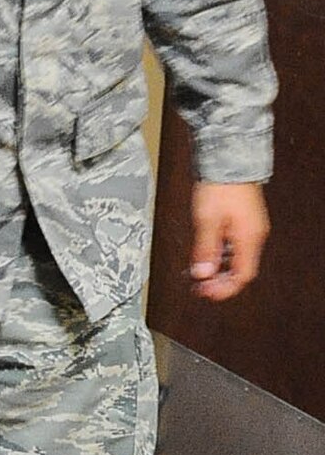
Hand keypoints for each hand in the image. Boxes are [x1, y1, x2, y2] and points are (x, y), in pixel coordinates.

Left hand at [189, 181, 268, 300]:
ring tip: (201, 274)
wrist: (229, 160)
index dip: (225, 289)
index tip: (207, 293)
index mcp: (248, 238)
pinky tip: (209, 255)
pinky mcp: (245, 220)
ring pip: (238, 258)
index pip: (242, 275)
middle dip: (221, 282)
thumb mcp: (207, 221)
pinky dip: (223, 255)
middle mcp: (254, 235)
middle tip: (201, 287)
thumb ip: (205, 249)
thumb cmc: (220, 185)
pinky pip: (236, 246)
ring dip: (220, 269)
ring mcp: (251, 227)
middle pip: (241, 269)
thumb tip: (203, 274)